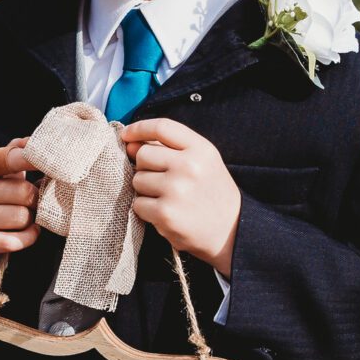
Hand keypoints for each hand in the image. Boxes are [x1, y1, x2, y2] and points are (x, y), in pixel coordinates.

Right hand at [0, 139, 41, 288]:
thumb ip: (15, 153)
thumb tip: (33, 141)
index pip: (6, 159)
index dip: (28, 158)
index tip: (48, 159)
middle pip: (24, 192)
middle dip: (33, 197)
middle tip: (28, 199)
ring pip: (24, 217)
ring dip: (31, 218)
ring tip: (22, 214)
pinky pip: (20, 239)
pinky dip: (29, 236)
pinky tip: (24, 230)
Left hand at [121, 118, 241, 274]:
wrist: (232, 232)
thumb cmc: (212, 194)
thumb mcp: (202, 162)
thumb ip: (169, 148)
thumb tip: (129, 143)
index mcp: (201, 149)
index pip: (162, 127)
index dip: (139, 128)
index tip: (127, 135)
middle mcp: (189, 166)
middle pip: (143, 155)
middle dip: (145, 167)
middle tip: (163, 180)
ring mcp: (176, 190)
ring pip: (138, 180)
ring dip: (146, 190)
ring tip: (168, 198)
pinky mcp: (165, 213)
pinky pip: (138, 204)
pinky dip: (147, 210)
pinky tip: (165, 213)